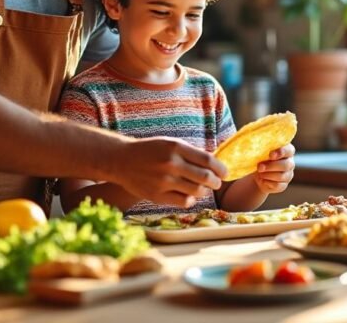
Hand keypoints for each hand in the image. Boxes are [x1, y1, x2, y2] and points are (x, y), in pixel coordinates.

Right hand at [112, 137, 226, 207]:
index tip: (225, 172)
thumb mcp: (169, 144)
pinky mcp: (157, 195)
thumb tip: (214, 163)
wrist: (121, 160)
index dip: (221, 168)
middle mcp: (171, 163)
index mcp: (176, 147)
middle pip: (206, 177)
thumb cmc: (149, 150)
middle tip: (216, 183)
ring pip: (197, 191)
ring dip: (204, 191)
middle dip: (216, 182)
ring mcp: (164, 181)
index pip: (208, 160)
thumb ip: (190, 153)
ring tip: (203, 189)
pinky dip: (190, 200)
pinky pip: (184, 202)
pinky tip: (188, 195)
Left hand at [253, 144, 294, 193]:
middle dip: (271, 166)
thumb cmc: (261, 158)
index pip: (289, 150)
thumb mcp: (262, 153)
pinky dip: (267, 182)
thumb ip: (264, 150)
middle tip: (260, 167)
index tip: (271, 155)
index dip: (281, 152)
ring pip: (281, 176)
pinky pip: (277, 185)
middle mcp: (290, 162)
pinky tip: (262, 180)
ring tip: (259, 173)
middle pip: (286, 165)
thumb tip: (258, 149)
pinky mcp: (283, 185)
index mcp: (287, 151)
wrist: (258, 174)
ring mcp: (288, 175)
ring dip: (267, 175)